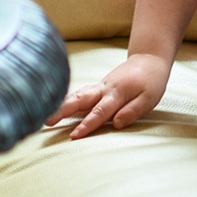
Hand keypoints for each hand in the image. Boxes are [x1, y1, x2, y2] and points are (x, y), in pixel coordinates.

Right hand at [44, 53, 170, 138]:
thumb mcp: (150, 98)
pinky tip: (55, 106)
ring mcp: (99, 86)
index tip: (74, 136)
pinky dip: (67, 99)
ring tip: (45, 116)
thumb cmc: (151, 82)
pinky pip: (80, 93)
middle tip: (46, 121)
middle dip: (63, 111)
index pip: (100, 112)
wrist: (149, 60)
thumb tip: (116, 124)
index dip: (87, 124)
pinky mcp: (98, 86)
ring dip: (61, 105)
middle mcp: (104, 89)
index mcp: (117, 93)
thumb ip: (132, 111)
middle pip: (80, 100)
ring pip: (77, 95)